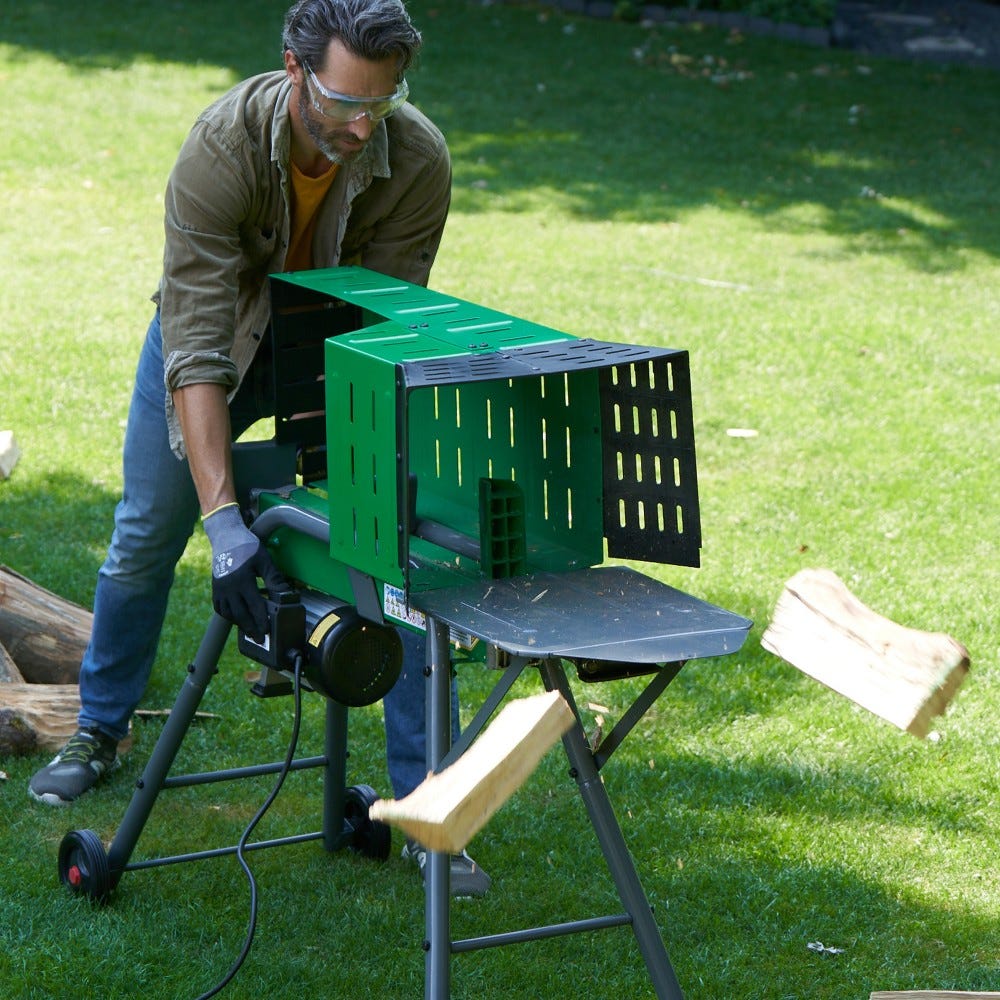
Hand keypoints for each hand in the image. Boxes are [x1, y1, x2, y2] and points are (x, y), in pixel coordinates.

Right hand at [203, 503, 287, 640]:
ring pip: (228, 613)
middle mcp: (228, 587)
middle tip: (259, 639)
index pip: (254, 605)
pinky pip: (219, 607)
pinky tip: (236, 619)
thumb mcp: (264, 560)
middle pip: (240, 614)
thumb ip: (274, 578)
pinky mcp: (215, 588)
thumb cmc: (247, 547)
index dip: (262, 619)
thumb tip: (286, 593)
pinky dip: (228, 615)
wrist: (226, 536)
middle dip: (250, 628)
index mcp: (242, 580)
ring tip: (249, 631)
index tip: (267, 630)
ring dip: (239, 623)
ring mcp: (220, 588)